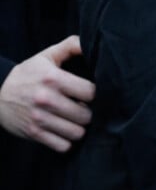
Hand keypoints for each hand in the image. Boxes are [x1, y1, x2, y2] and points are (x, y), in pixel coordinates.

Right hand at [0, 35, 94, 151]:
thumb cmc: (27, 74)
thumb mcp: (47, 55)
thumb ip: (71, 46)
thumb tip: (90, 43)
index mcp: (53, 78)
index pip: (90, 92)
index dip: (94, 94)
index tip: (89, 93)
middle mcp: (46, 100)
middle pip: (86, 115)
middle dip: (88, 112)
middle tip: (82, 108)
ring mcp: (40, 119)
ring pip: (77, 133)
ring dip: (79, 127)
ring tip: (74, 120)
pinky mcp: (34, 134)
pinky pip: (63, 146)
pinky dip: (67, 141)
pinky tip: (64, 130)